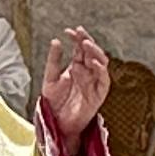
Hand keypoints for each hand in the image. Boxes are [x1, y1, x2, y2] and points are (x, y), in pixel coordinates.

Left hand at [37, 24, 111, 147]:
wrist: (57, 124)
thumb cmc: (54, 103)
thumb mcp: (50, 79)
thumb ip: (53, 61)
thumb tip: (55, 41)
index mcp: (77, 67)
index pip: (80, 48)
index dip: (76, 38)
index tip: (69, 31)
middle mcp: (87, 73)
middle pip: (92, 52)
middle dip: (87, 41)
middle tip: (79, 33)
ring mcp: (94, 82)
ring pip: (101, 62)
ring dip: (95, 52)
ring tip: (85, 44)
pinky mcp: (98, 94)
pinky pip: (104, 80)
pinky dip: (100, 70)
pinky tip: (92, 62)